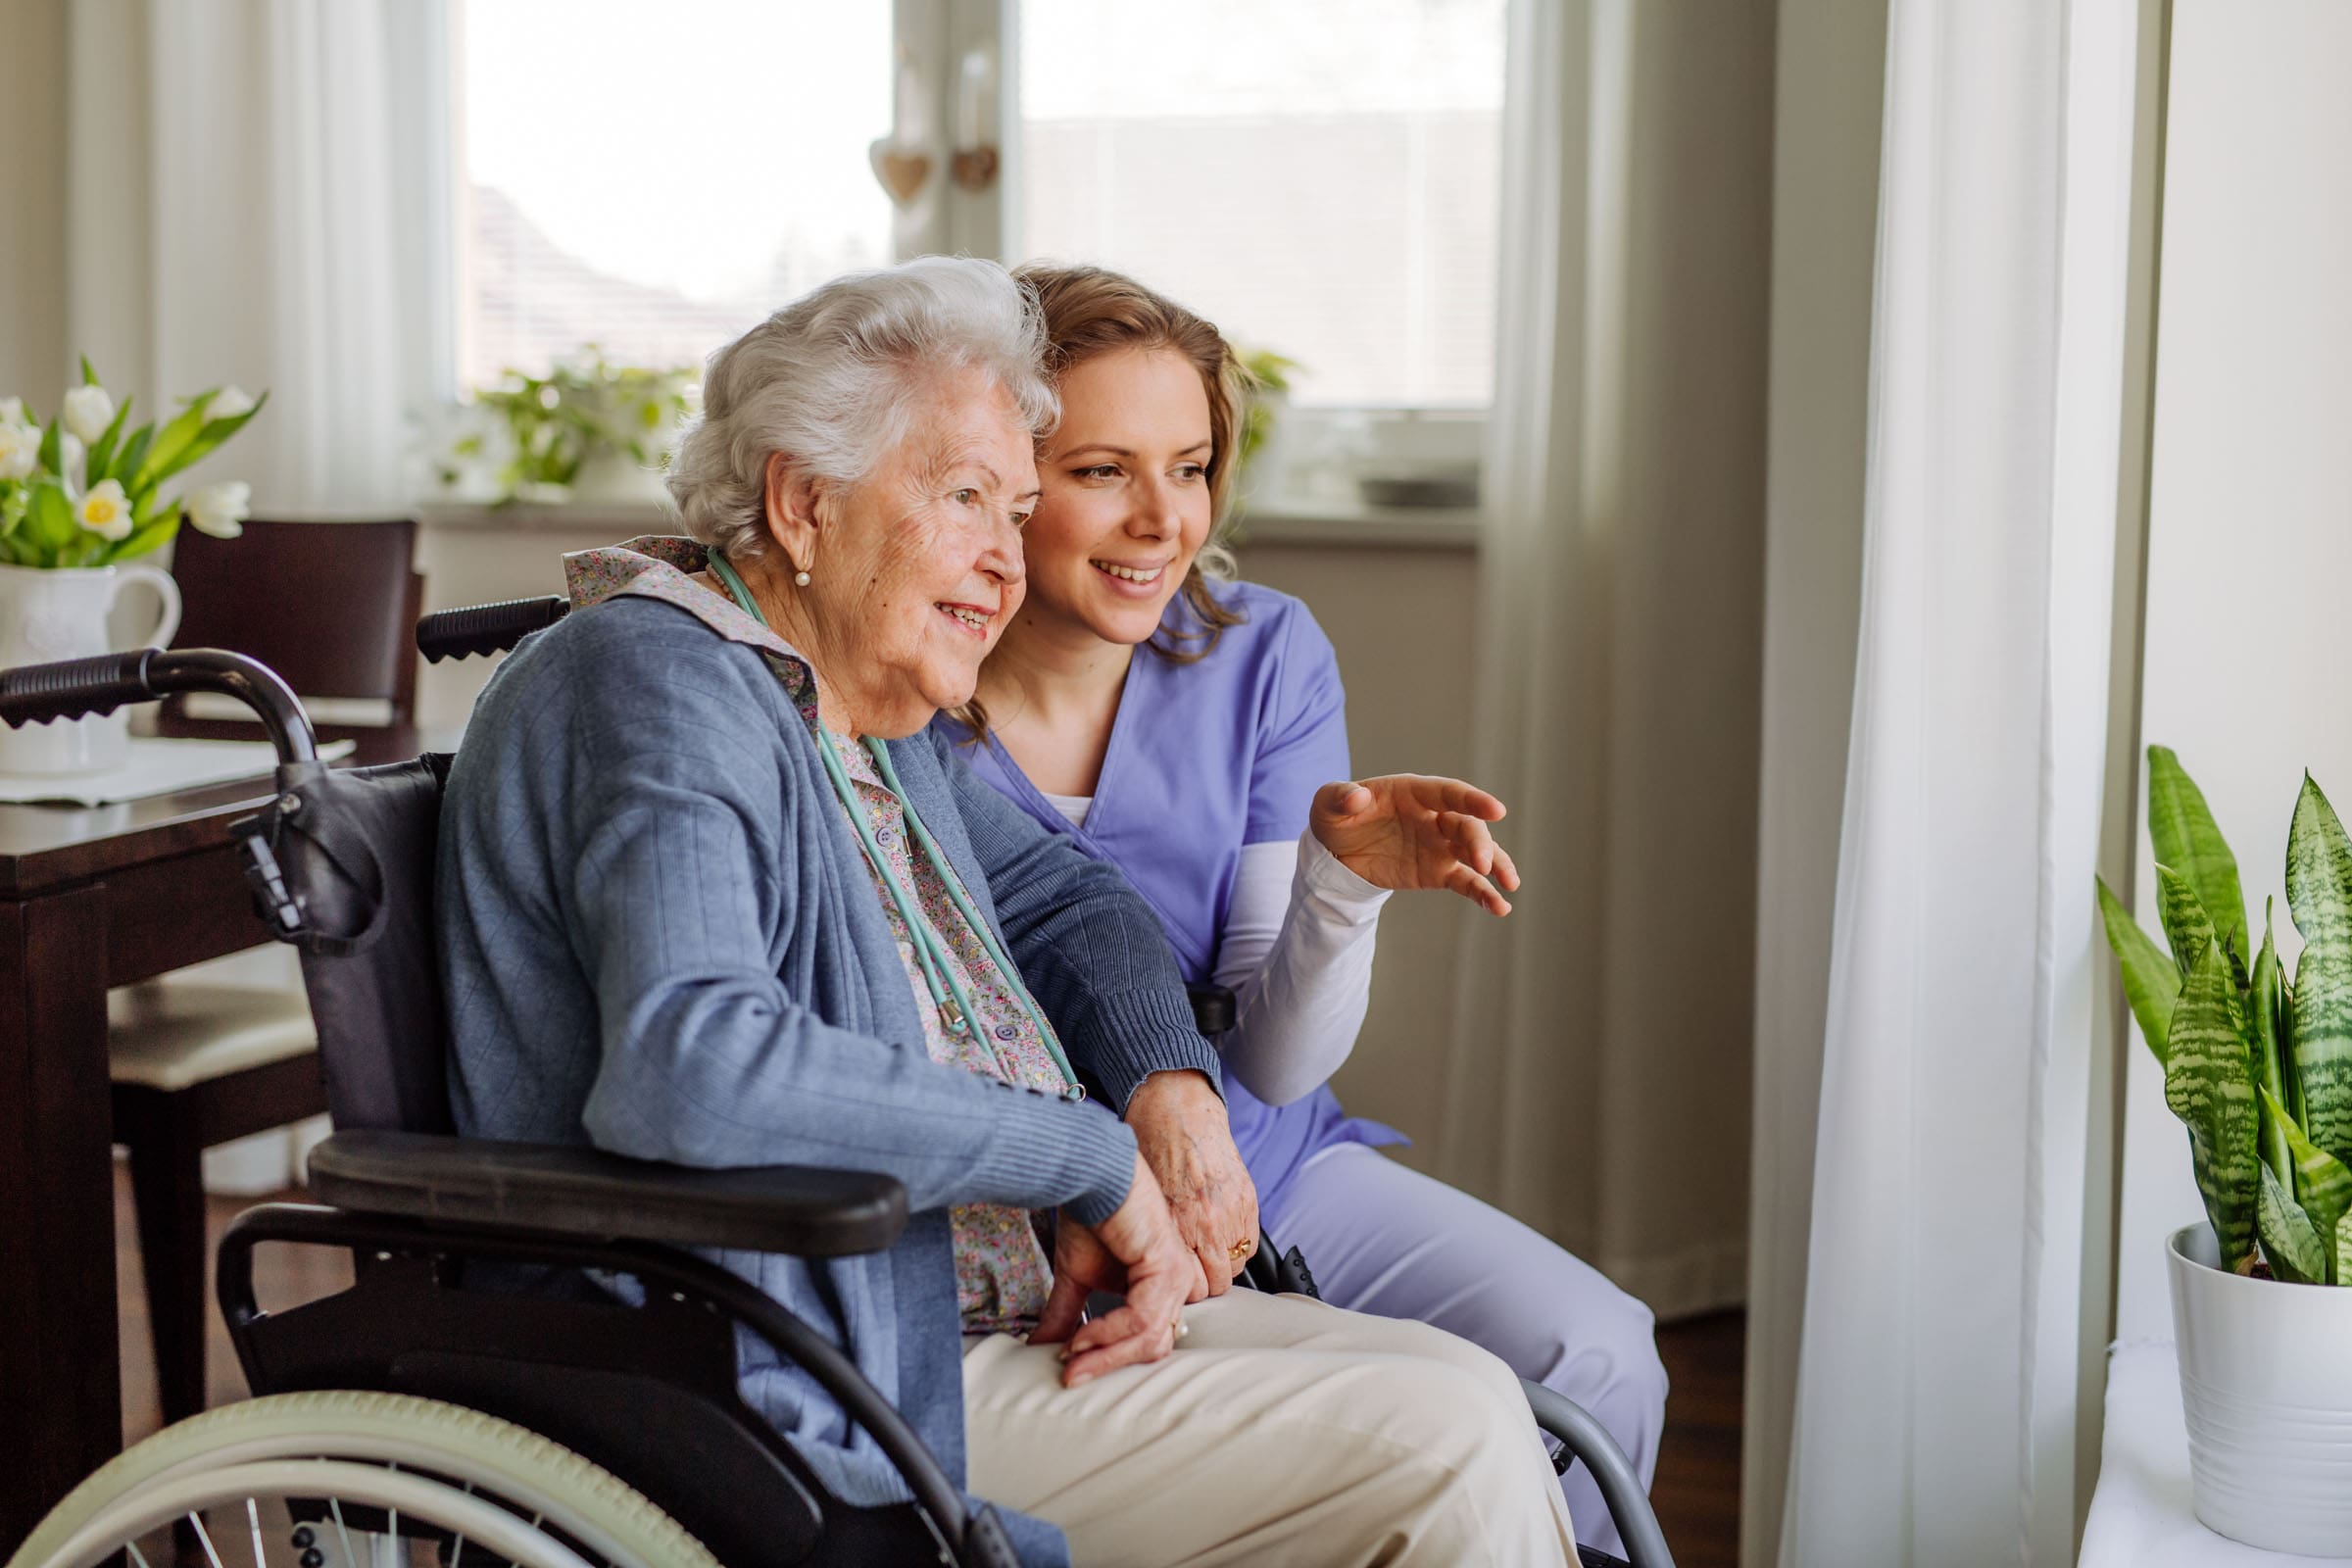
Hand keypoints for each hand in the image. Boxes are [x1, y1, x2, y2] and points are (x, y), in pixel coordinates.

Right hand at [1029, 1151, 1198, 1385]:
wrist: (1090, 1175)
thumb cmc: (1091, 1215)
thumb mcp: (1076, 1277)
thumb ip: (1067, 1315)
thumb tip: (1042, 1350)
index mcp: (1162, 1287)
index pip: (1147, 1340)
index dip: (1111, 1358)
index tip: (1071, 1370)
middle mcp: (1178, 1285)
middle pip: (1152, 1347)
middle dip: (1109, 1364)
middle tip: (1071, 1375)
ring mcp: (1177, 1278)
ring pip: (1149, 1339)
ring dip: (1105, 1355)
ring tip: (1071, 1360)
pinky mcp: (1167, 1269)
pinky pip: (1141, 1319)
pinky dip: (1108, 1333)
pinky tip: (1080, 1338)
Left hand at [1124, 1069, 1259, 1298]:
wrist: (1176, 1113)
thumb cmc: (1151, 1152)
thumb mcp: (1143, 1202)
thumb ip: (1158, 1238)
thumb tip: (1161, 1269)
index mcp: (1174, 1226)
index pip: (1192, 1287)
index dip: (1186, 1288)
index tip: (1180, 1282)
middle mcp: (1205, 1223)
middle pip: (1217, 1283)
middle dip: (1206, 1281)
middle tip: (1195, 1268)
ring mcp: (1230, 1212)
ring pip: (1237, 1266)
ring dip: (1224, 1263)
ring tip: (1209, 1248)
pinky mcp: (1247, 1199)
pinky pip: (1251, 1244)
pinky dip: (1240, 1244)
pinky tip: (1224, 1232)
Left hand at [1309, 774, 1519, 915]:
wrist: (1335, 852)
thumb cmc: (1337, 817)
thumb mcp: (1327, 804)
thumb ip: (1340, 797)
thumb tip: (1357, 797)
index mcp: (1413, 793)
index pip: (1449, 793)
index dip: (1473, 800)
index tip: (1497, 810)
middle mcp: (1434, 817)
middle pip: (1467, 826)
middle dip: (1479, 843)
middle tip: (1482, 864)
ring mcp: (1439, 845)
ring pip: (1476, 853)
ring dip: (1496, 865)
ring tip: (1510, 886)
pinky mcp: (1438, 872)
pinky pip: (1466, 882)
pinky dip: (1484, 893)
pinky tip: (1499, 908)